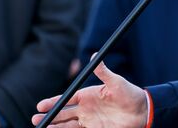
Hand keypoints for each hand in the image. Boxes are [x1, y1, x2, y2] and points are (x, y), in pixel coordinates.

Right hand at [31, 62, 146, 127]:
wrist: (142, 110)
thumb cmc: (130, 93)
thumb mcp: (116, 82)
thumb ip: (104, 71)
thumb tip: (94, 56)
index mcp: (88, 95)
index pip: (66, 98)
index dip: (53, 102)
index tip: (40, 105)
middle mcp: (86, 108)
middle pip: (63, 113)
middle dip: (49, 116)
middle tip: (35, 120)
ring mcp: (89, 120)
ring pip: (67, 125)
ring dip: (55, 127)